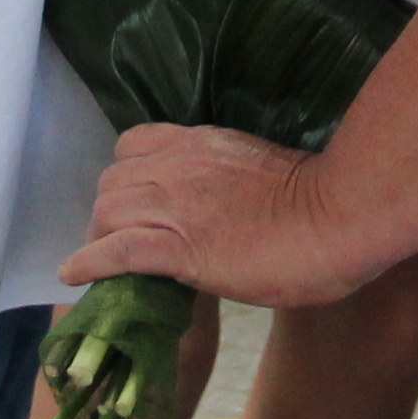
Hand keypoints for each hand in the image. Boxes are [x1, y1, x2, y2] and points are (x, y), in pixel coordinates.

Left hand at [64, 125, 381, 309]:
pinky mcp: (178, 245)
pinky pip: (115, 250)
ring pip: (108, 212)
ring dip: (101, 237)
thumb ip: (234, 179)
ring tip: (107, 263)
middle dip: (110, 212)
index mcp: (203, 143)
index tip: (136, 203)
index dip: (128, 176)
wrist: (343, 216)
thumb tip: (225, 204)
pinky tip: (74, 275)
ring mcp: (176, 202)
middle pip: (113, 181)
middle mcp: (180, 164)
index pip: (134, 145)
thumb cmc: (326, 201)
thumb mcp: (267, 174)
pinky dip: (89, 263)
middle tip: (123, 241)